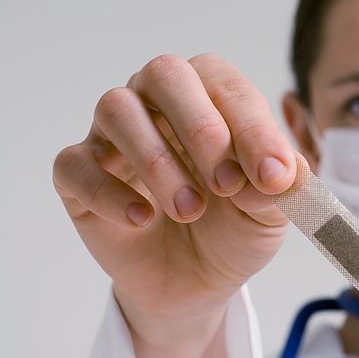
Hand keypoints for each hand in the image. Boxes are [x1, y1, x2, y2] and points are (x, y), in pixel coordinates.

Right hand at [53, 53, 300, 338]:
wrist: (197, 283)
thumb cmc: (235, 227)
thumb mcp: (272, 212)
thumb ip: (282, 187)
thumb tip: (277, 174)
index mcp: (211, 97)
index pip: (228, 87)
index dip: (253, 128)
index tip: (274, 177)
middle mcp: (157, 102)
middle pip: (165, 74)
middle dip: (200, 127)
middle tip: (226, 185)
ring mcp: (112, 135)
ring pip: (117, 109)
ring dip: (157, 161)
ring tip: (190, 210)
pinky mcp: (79, 175)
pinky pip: (76, 164)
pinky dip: (110, 191)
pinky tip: (142, 219)